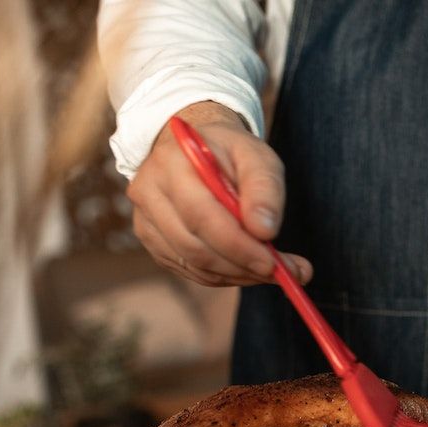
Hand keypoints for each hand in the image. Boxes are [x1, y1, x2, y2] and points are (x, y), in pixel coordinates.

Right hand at [127, 101, 312, 286]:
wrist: (196, 149)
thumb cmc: (229, 153)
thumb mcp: (256, 156)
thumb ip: (265, 188)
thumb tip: (265, 231)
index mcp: (172, 162)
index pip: (202, 216)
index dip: (238, 246)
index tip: (274, 264)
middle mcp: (148, 191)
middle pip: (195, 247)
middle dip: (243, 266)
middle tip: (282, 274)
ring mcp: (145, 219)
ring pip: (193, 264)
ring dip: (237, 274)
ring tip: (270, 270)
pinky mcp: (152, 241)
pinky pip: (190, 270)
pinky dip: (223, 276)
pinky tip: (246, 267)